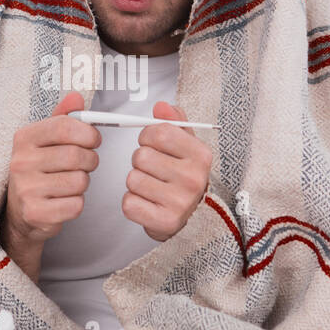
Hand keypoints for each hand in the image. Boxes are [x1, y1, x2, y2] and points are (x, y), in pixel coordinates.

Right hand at [0, 90, 99, 279]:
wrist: (20, 212)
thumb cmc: (38, 171)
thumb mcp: (45, 140)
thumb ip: (62, 118)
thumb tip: (76, 97)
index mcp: (24, 138)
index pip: (64, 126)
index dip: (88, 133)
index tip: (93, 140)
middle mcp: (21, 162)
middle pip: (75, 155)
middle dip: (90, 160)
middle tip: (87, 163)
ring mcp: (26, 189)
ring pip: (79, 181)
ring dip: (83, 183)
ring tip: (70, 182)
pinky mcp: (36, 213)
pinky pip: (75, 205)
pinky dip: (77, 204)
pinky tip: (64, 200)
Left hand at [122, 101, 213, 242]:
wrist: (193, 217)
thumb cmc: (184, 176)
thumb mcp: (186, 145)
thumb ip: (174, 122)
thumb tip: (162, 106)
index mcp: (201, 155)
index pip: (158, 132)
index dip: (146, 136)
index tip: (152, 144)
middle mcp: (194, 179)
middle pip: (141, 156)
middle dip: (140, 161)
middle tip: (154, 170)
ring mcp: (180, 202)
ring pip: (132, 179)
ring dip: (136, 182)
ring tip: (152, 187)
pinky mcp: (165, 222)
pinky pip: (129, 203)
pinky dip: (133, 203)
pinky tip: (148, 202)